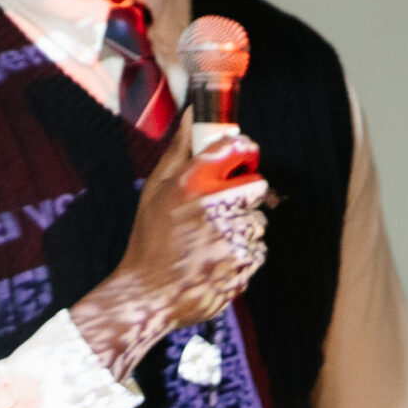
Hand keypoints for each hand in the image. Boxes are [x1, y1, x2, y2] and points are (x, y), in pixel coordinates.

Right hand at [70, 111, 268, 382]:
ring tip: (213, 241)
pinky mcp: (243, 266)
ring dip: (243, 229)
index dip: (244, 153)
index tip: (242, 159)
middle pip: (258, 187)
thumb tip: (192, 112)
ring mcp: (233, 239)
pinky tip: (217, 260)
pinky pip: (258, 251)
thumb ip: (179, 150)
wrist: (149, 295)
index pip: (237, 149)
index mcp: (193, 183)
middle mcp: (215, 207)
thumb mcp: (155, 189)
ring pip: (258, 222)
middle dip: (245, 195)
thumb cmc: (149, 239)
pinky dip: (243, 255)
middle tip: (223, 209)